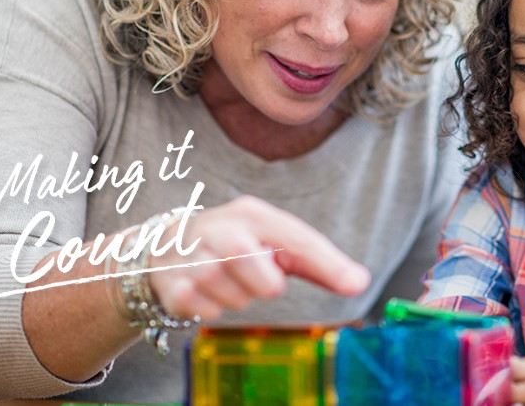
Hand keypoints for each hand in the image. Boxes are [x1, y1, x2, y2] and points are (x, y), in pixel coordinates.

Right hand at [148, 195, 370, 319]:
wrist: (164, 248)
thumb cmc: (235, 246)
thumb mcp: (273, 243)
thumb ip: (317, 262)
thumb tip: (359, 282)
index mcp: (252, 215)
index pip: (296, 238)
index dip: (327, 263)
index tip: (354, 284)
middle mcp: (219, 229)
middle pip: (258, 270)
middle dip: (265, 283)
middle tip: (261, 280)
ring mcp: (191, 256)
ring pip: (231, 295)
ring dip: (238, 297)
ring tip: (230, 282)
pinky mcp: (171, 284)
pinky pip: (205, 309)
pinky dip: (213, 308)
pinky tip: (207, 292)